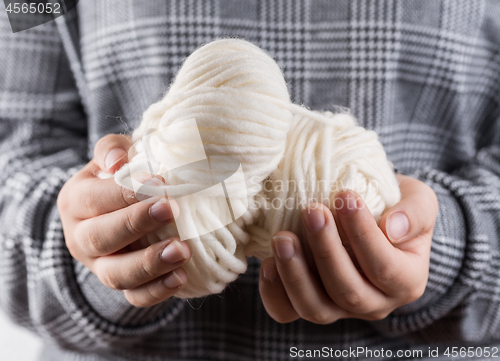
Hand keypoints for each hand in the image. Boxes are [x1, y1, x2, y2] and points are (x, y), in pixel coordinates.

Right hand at [57, 134, 190, 306]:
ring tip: (182, 250)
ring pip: (116, 275)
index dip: (124, 193)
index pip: (94, 199)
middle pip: (102, 238)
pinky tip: (180, 276)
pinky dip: (157, 291)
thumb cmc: (121, 176)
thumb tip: (118, 161)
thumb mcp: (114, 156)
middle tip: (171, 209)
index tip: (158, 182)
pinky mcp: (123, 284)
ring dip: (150, 264)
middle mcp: (81, 238)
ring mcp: (100, 266)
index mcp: (75, 201)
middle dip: (137, 224)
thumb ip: (113, 149)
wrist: (117, 207)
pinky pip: (135, 297)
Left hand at [259, 174, 437, 323]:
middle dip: (326, 250)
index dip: (363, 235)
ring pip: (315, 308)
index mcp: (406, 281)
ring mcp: (339, 309)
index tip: (345, 196)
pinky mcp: (310, 303)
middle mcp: (374, 303)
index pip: (384, 267)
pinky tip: (268, 262)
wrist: (372, 217)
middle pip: (347, 291)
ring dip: (295, 273)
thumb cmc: (395, 208)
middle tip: (312, 210)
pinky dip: (274, 292)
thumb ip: (415, 213)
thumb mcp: (420, 202)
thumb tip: (392, 227)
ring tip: (282, 237)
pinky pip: (287, 312)